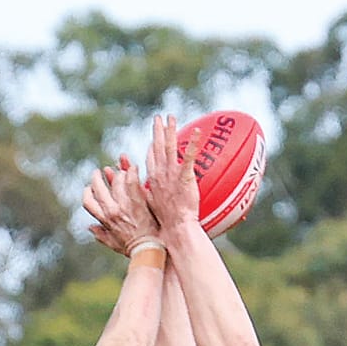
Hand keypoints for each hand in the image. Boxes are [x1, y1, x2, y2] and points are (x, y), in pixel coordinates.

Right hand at [82, 157, 157, 255]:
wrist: (148, 249)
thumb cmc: (132, 248)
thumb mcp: (112, 243)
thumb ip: (100, 234)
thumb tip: (90, 227)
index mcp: (104, 220)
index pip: (88, 202)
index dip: (87, 192)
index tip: (89, 188)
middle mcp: (111, 211)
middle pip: (99, 188)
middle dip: (97, 177)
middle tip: (99, 171)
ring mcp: (124, 205)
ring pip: (115, 182)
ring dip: (117, 174)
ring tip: (121, 170)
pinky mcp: (137, 202)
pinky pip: (132, 181)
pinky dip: (133, 172)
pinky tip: (135, 167)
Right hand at [144, 112, 199, 232]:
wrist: (175, 228)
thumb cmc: (165, 224)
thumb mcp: (152, 209)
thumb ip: (150, 198)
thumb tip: (149, 195)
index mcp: (153, 180)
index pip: (150, 159)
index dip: (151, 148)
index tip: (153, 140)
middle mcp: (160, 173)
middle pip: (157, 147)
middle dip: (157, 131)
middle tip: (158, 118)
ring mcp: (172, 174)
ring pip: (170, 146)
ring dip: (170, 130)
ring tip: (171, 117)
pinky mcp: (185, 176)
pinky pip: (189, 155)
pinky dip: (193, 143)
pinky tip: (197, 131)